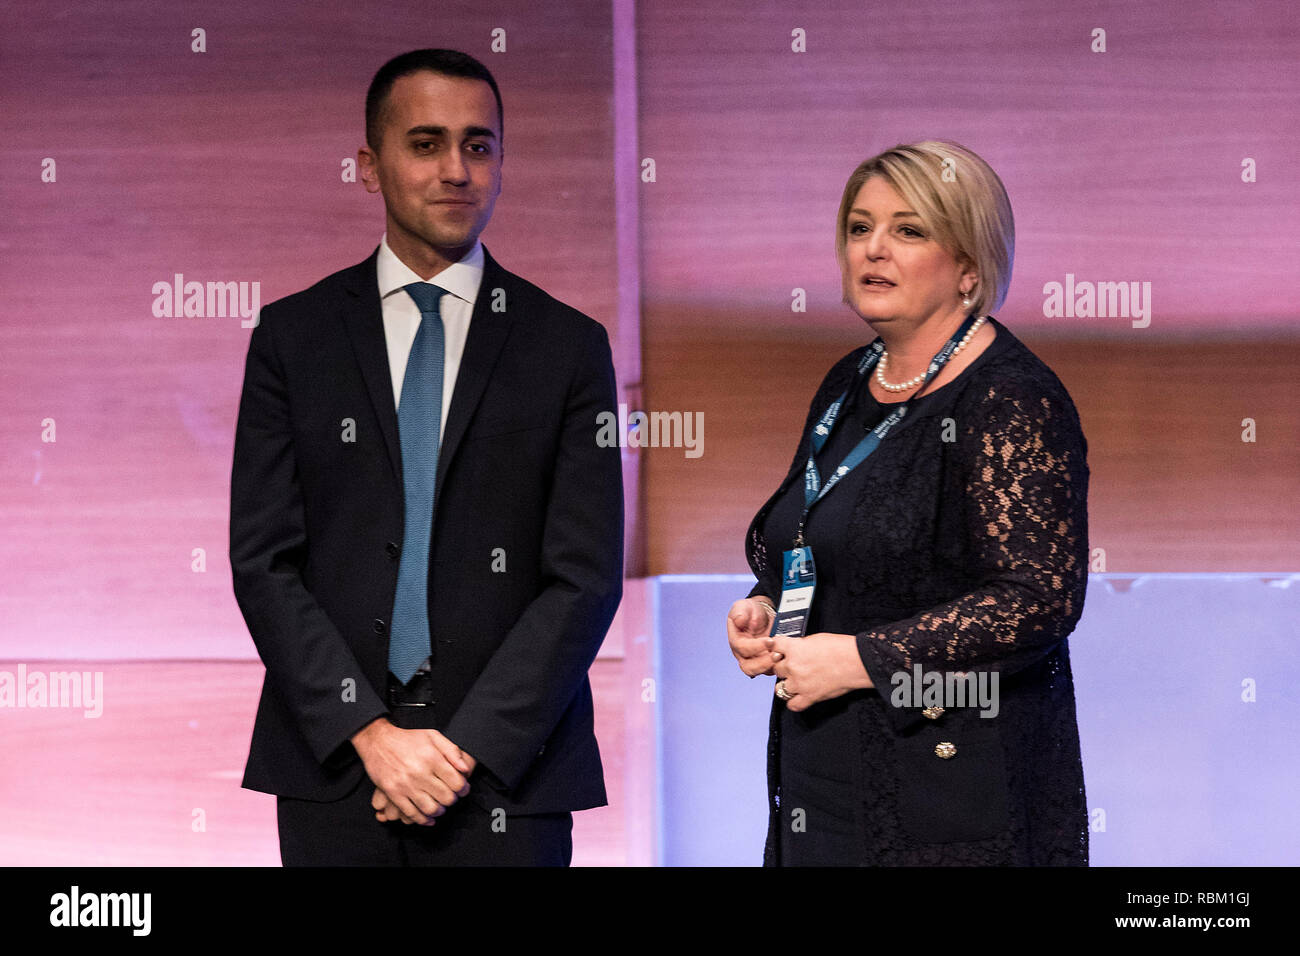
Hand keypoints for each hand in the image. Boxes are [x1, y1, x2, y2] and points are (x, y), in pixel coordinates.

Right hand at [351, 718, 473, 824]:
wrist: (378, 742)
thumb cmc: (408, 739)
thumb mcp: (433, 736)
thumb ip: (452, 751)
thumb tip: (465, 769)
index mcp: (432, 758)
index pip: (457, 783)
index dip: (464, 789)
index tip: (463, 789)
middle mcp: (420, 772)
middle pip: (446, 798)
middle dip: (452, 800)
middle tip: (451, 797)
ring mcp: (405, 784)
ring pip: (430, 808)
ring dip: (439, 811)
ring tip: (440, 807)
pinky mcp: (393, 793)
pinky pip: (411, 813)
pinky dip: (422, 820)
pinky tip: (428, 818)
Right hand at [727, 597, 776, 676]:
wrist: (763, 614)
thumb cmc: (751, 611)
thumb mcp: (743, 606)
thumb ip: (739, 612)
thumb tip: (739, 621)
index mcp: (736, 641)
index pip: (742, 649)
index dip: (755, 647)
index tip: (769, 640)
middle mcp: (743, 654)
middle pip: (749, 667)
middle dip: (763, 663)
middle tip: (777, 654)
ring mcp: (755, 660)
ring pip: (760, 671)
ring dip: (771, 666)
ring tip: (782, 656)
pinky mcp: (767, 662)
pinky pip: (771, 670)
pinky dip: (779, 667)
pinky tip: (786, 659)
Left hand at [769, 632, 872, 711]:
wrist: (855, 662)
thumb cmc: (841, 648)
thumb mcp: (816, 638)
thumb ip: (801, 645)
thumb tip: (795, 649)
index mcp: (794, 648)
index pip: (774, 646)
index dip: (777, 649)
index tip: (780, 651)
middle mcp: (793, 666)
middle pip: (776, 669)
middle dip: (784, 668)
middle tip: (794, 667)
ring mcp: (799, 683)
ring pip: (779, 688)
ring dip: (787, 685)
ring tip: (796, 682)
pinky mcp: (809, 697)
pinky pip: (792, 705)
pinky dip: (794, 702)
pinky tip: (799, 697)